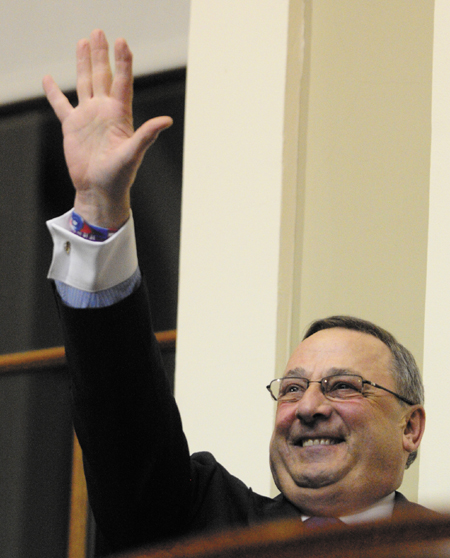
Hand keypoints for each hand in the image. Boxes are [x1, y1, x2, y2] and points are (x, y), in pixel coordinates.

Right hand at [43, 29, 172, 227]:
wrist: (99, 190)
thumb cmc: (119, 176)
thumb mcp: (133, 154)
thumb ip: (147, 135)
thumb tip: (167, 120)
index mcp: (120, 115)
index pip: (122, 82)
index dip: (122, 62)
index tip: (122, 42)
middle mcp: (104, 111)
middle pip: (103, 76)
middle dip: (101, 54)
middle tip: (99, 32)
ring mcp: (88, 117)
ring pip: (84, 84)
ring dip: (83, 63)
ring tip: (83, 42)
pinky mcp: (72, 127)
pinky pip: (61, 105)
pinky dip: (54, 93)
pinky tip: (49, 79)